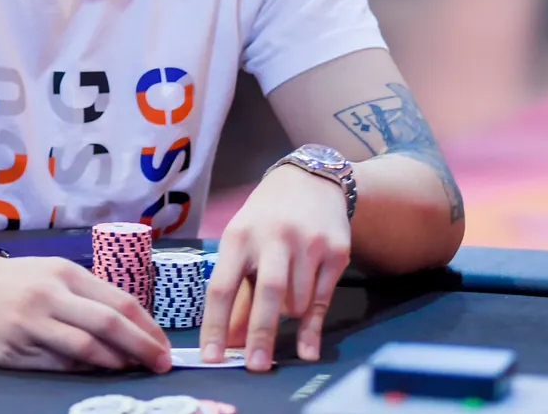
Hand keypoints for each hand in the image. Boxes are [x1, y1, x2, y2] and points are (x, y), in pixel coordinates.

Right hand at [0, 249, 170, 373]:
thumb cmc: (4, 280)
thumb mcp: (45, 272)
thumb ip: (82, 295)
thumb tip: (126, 326)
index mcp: (63, 273)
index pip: (120, 301)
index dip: (149, 327)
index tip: (165, 345)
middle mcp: (50, 296)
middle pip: (111, 325)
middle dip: (144, 348)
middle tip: (162, 365)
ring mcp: (30, 325)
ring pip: (86, 349)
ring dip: (115, 364)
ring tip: (132, 371)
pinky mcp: (12, 351)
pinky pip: (57, 366)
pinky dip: (82, 372)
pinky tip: (95, 374)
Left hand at [200, 163, 351, 371]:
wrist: (312, 180)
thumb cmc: (266, 217)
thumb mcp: (243, 242)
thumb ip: (238, 291)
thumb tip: (231, 339)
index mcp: (239, 235)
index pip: (222, 286)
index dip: (215, 325)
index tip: (211, 357)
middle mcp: (274, 236)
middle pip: (267, 293)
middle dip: (261, 334)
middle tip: (255, 367)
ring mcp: (308, 243)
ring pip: (297, 302)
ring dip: (287, 316)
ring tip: (283, 303)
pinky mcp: (336, 251)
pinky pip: (322, 300)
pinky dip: (311, 326)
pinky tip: (306, 347)